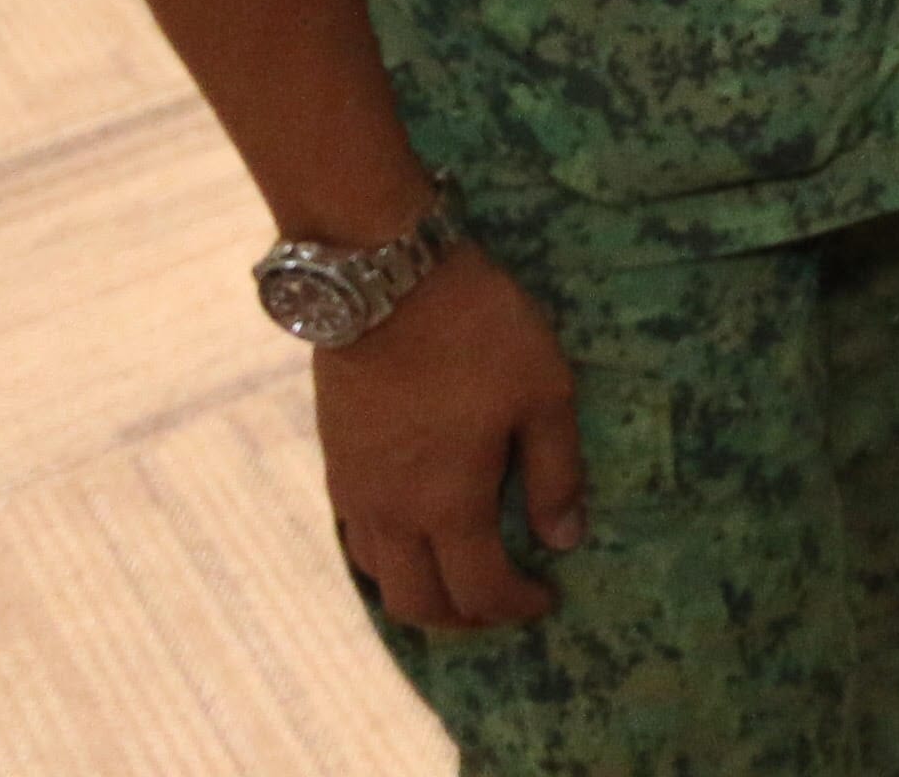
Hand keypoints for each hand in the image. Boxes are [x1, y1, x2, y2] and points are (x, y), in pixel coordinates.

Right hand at [316, 242, 588, 634]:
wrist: (383, 280)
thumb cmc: (477, 331)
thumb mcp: (544, 391)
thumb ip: (554, 472)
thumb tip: (563, 540)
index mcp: (449, 505)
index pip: (480, 590)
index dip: (517, 606)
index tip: (547, 597)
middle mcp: (393, 514)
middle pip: (418, 603)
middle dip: (465, 618)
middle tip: (502, 605)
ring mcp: (355, 490)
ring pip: (378, 576)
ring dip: (420, 592)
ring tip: (459, 578)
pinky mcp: (334, 461)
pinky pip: (357, 537)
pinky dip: (388, 557)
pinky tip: (415, 532)